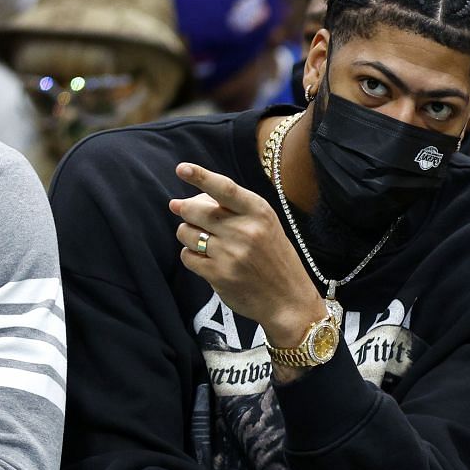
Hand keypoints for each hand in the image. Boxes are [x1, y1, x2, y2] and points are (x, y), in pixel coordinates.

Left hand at [170, 160, 326, 343]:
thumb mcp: (265, 225)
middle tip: (182, 209)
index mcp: (259, 212)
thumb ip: (235, 210)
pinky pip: (188, 256)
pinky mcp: (219, 275)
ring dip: (187, 233)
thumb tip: (189, 201)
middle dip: (184, 208)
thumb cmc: (274, 258)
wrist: (288, 299)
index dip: (201, 176)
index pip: (225, 188)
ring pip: (187, 233)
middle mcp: (245, 231)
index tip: (182, 169)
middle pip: (196, 210)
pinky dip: (190, 255)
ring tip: (200, 239)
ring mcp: (231, 254)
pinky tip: (203, 258)